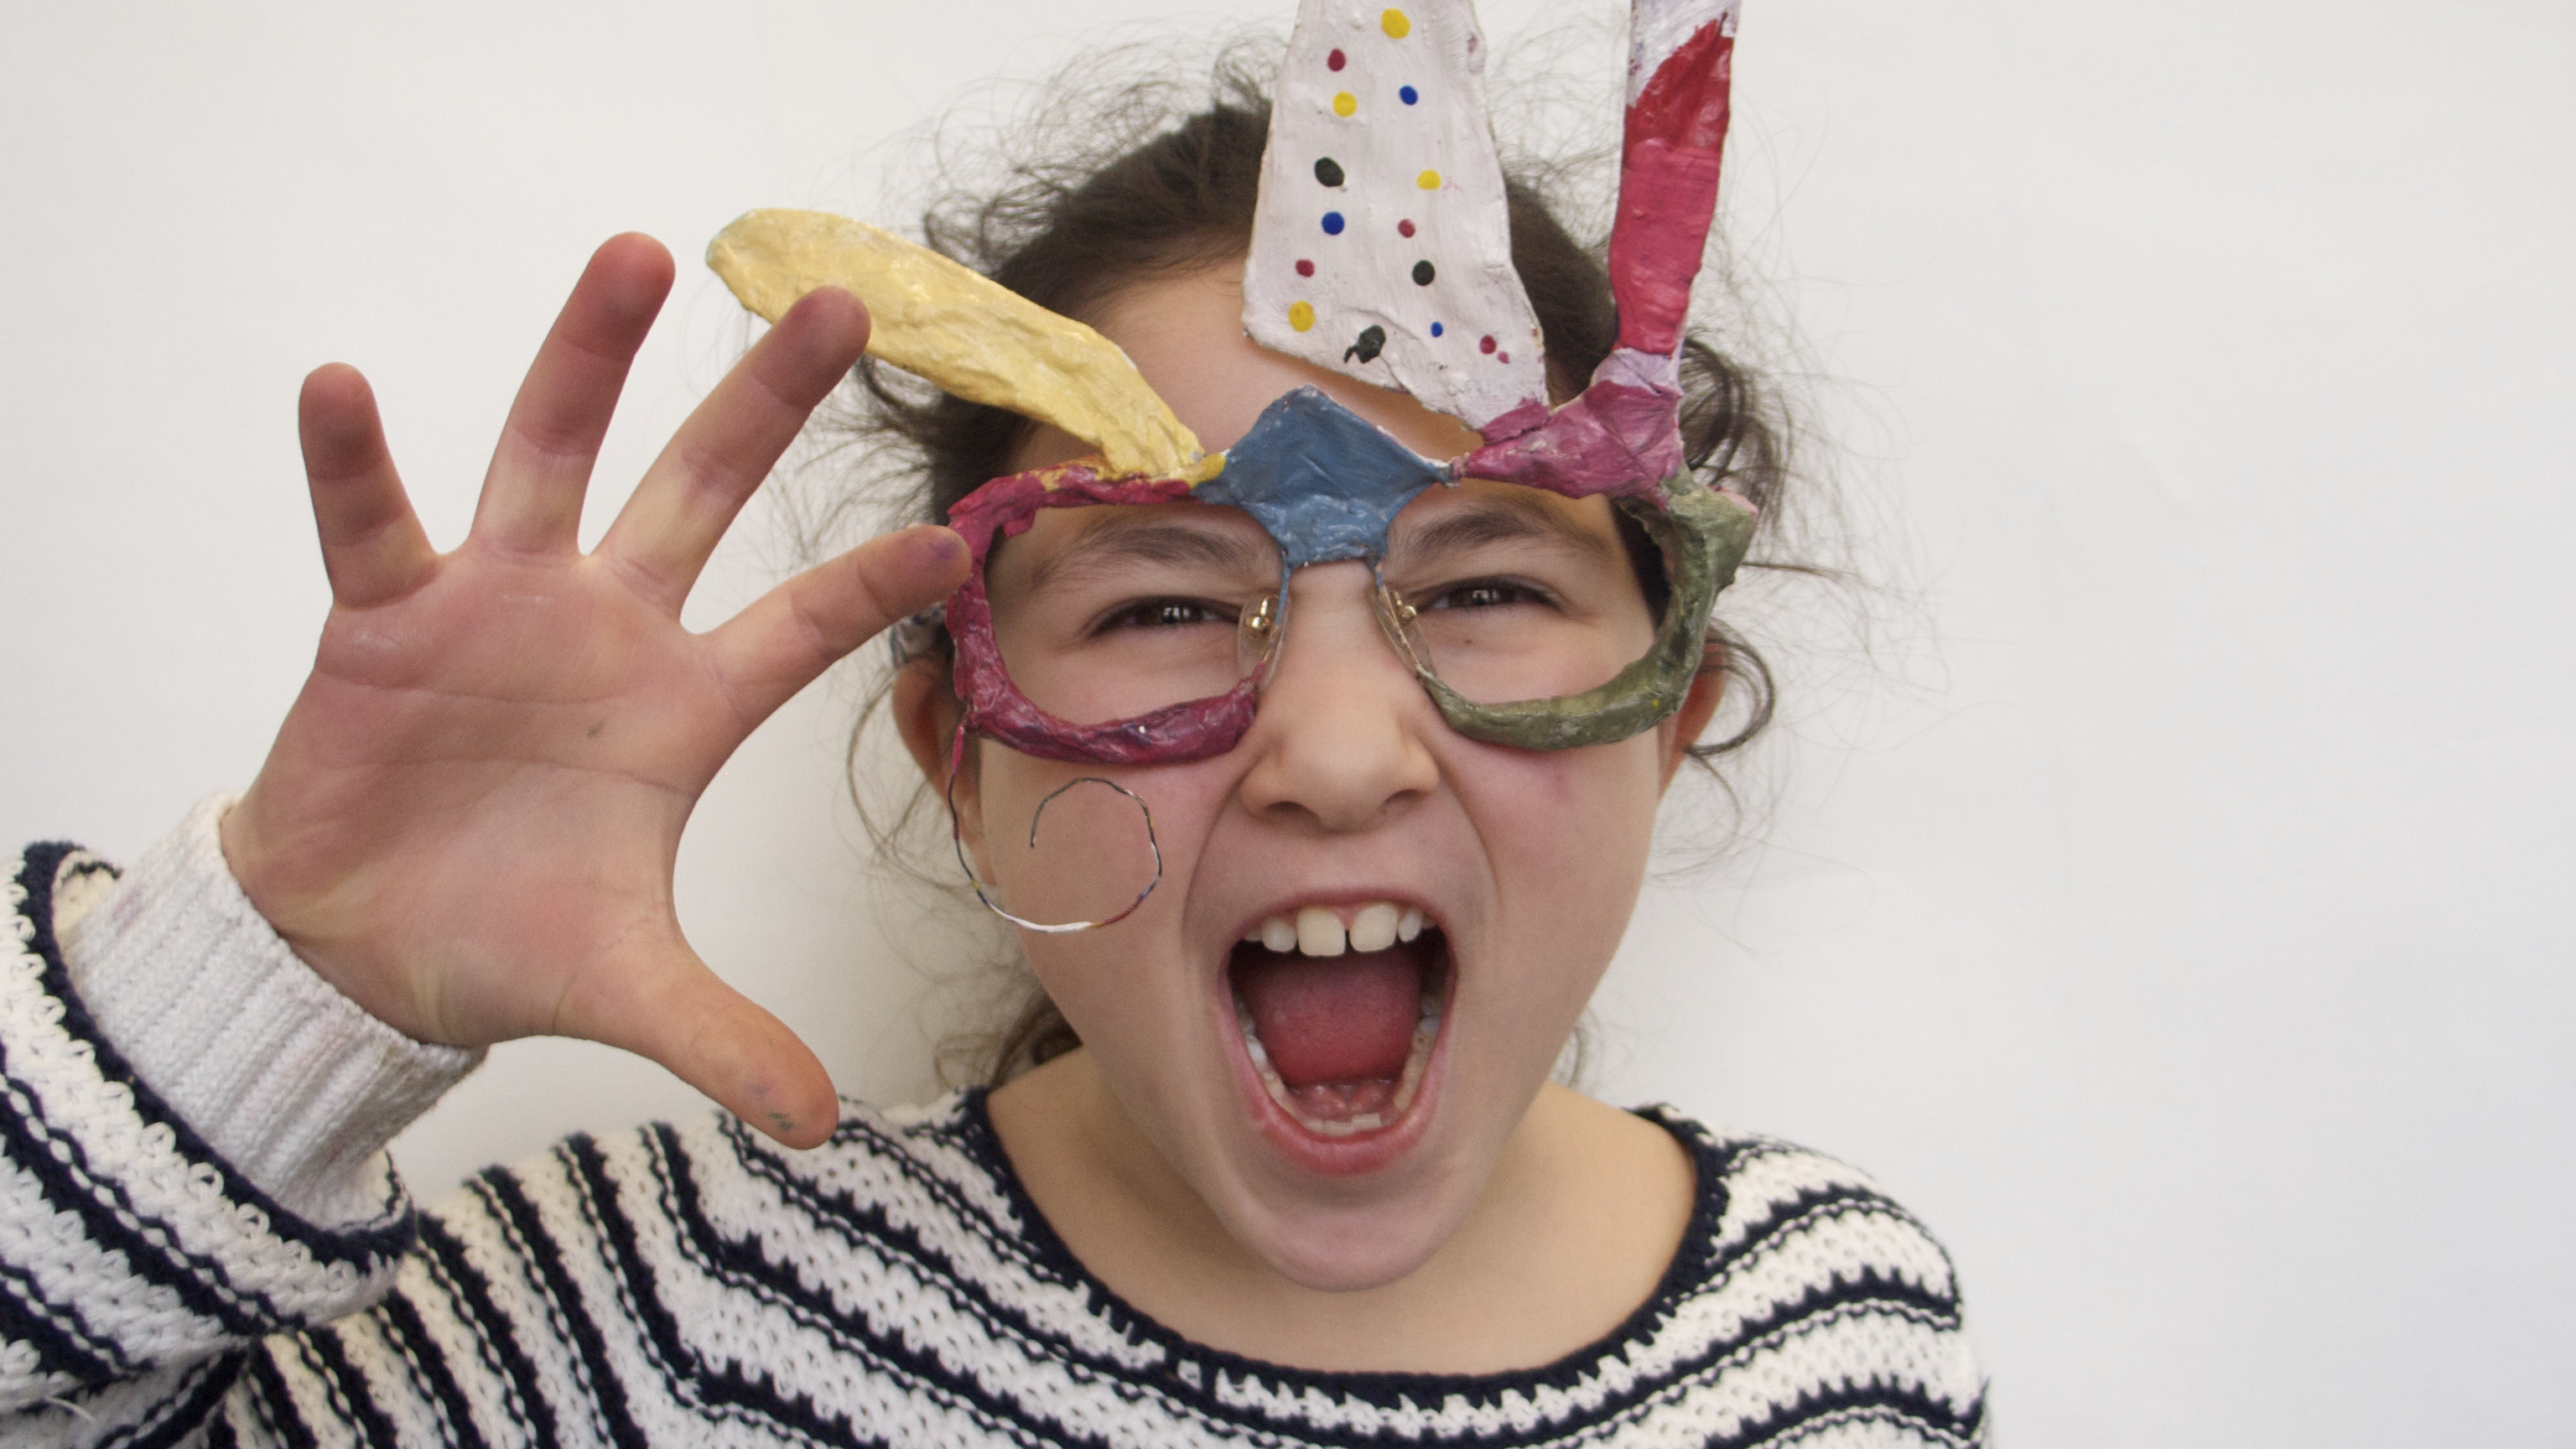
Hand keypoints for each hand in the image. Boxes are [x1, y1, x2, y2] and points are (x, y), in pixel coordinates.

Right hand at [219, 234, 966, 1148]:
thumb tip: (821, 1126)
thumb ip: (722, 1037)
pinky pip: (372, 522)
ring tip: (637, 253)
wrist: (359, 951)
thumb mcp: (626, 991)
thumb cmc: (499, 941)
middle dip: (765, 403)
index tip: (960, 536)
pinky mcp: (384, 618)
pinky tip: (340, 384)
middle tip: (844, 303)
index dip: (871, 587)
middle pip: (700, 493)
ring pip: (550, 456)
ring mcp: (496, 609)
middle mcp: (603, 632)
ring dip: (587, 360)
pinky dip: (355, 462)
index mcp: (679, 713)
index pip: (798, 632)